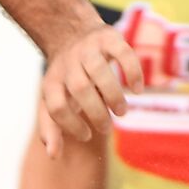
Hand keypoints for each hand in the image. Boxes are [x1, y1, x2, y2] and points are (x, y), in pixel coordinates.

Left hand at [37, 25, 143, 156]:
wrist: (70, 32)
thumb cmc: (65, 78)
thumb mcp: (53, 99)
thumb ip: (51, 127)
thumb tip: (53, 155)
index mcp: (52, 81)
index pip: (56, 106)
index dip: (70, 125)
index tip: (87, 135)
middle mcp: (68, 63)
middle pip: (79, 88)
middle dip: (95, 112)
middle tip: (106, 128)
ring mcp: (88, 48)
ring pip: (99, 70)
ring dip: (113, 95)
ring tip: (121, 112)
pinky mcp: (109, 38)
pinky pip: (123, 52)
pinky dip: (133, 72)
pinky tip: (137, 89)